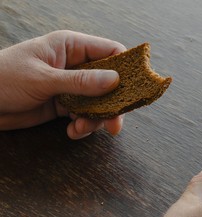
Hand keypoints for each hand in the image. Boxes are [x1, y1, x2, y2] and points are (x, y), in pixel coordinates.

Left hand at [0, 30, 126, 138]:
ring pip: (99, 102)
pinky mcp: (65, 105)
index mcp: (71, 47)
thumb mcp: (43, 79)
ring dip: (96, 119)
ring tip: (81, 128)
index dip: (127, 68)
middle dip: (113, 103)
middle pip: (110, 82)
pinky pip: (85, 115)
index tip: (136, 89)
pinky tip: (72, 131)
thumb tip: (116, 80)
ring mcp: (72, 86)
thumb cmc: (4, 78)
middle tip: (114, 123)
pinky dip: (83, 125)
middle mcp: (76, 65)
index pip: (111, 51)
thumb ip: (81, 81)